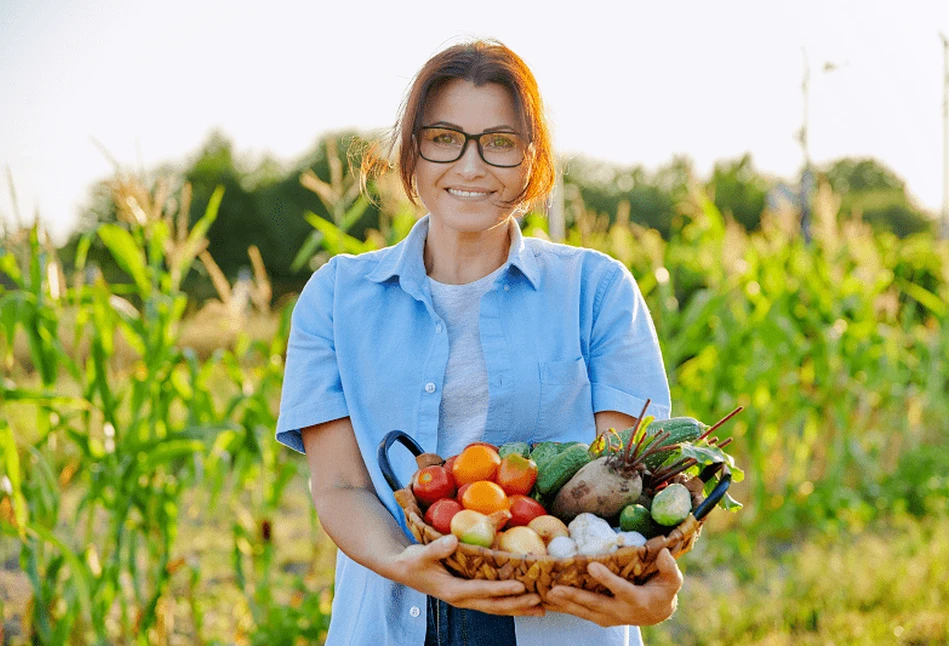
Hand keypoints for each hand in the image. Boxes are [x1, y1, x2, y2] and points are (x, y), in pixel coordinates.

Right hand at [390, 534, 544, 616]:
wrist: (403, 569)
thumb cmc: (412, 561)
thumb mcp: (420, 554)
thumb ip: (437, 549)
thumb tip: (454, 540)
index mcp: (452, 591)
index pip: (481, 591)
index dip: (502, 589)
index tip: (521, 586)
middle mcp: (462, 599)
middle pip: (494, 606)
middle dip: (518, 605)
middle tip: (540, 601)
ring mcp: (466, 598)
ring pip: (496, 607)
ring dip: (518, 608)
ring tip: (541, 608)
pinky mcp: (469, 594)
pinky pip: (492, 601)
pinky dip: (509, 602)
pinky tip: (524, 600)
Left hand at [542, 548, 682, 626]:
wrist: (656, 613)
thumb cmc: (663, 592)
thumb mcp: (672, 581)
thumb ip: (669, 568)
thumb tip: (665, 552)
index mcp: (637, 599)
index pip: (620, 589)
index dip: (606, 578)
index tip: (592, 565)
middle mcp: (620, 611)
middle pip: (595, 603)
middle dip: (575, 596)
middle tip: (556, 588)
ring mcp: (609, 617)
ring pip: (584, 611)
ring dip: (565, 604)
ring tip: (548, 594)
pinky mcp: (600, 618)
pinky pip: (581, 614)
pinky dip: (565, 608)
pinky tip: (550, 601)